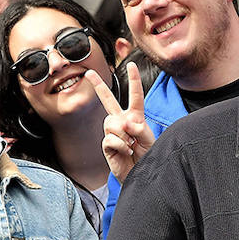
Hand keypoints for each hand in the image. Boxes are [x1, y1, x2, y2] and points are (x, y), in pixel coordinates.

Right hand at [85, 64, 153, 182]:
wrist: (141, 174)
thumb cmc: (148, 156)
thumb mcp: (149, 140)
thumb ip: (139, 129)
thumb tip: (124, 123)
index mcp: (135, 116)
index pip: (135, 96)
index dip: (133, 80)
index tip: (131, 64)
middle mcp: (121, 121)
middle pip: (108, 100)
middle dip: (98, 86)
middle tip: (88, 73)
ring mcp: (113, 132)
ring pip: (112, 123)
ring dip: (124, 135)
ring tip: (131, 146)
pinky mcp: (107, 144)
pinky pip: (111, 139)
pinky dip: (121, 146)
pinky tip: (125, 153)